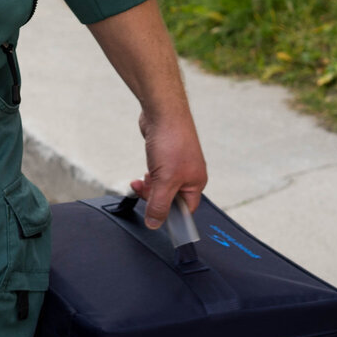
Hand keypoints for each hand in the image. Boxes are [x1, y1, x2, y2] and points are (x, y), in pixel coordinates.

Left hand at [128, 108, 207, 230]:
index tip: (154, 217)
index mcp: (196, 182)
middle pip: (170, 198)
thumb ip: (159, 205)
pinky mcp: (166, 156)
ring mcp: (177, 165)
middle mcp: (189, 174)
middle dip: (154, 197)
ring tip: (140, 181)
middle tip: (143, 191)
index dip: (170, 216)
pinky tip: (144, 171)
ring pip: (161, 186)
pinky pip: (157, 174)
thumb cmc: (172, 142)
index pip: (185, 210)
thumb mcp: (164, 180)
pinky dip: (148, 176)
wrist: (163, 112)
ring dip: (149, 187)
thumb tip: (154, 224)